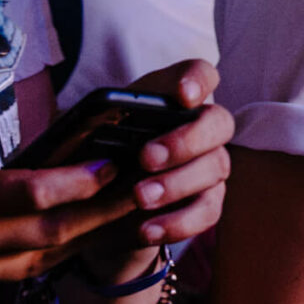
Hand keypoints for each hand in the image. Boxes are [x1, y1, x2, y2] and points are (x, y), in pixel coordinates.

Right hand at [0, 126, 123, 303]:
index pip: (30, 194)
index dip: (78, 183)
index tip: (110, 166)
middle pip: (49, 235)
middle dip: (102, 216)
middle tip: (141, 194)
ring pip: (33, 264)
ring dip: (78, 244)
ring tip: (116, 221)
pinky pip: (0, 281)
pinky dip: (31, 262)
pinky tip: (57, 247)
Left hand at [76, 60, 233, 283]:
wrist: (99, 211)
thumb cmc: (96, 159)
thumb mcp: (86, 137)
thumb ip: (93, 124)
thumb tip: (91, 125)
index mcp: (171, 101)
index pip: (201, 74)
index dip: (198, 80)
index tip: (182, 96)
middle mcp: (200, 129)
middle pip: (218, 122)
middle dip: (185, 140)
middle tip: (146, 158)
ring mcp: (209, 166)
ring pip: (215, 167)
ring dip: (176, 184)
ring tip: (139, 197)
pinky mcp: (207, 203)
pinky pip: (208, 211)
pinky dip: (178, 222)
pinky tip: (146, 229)